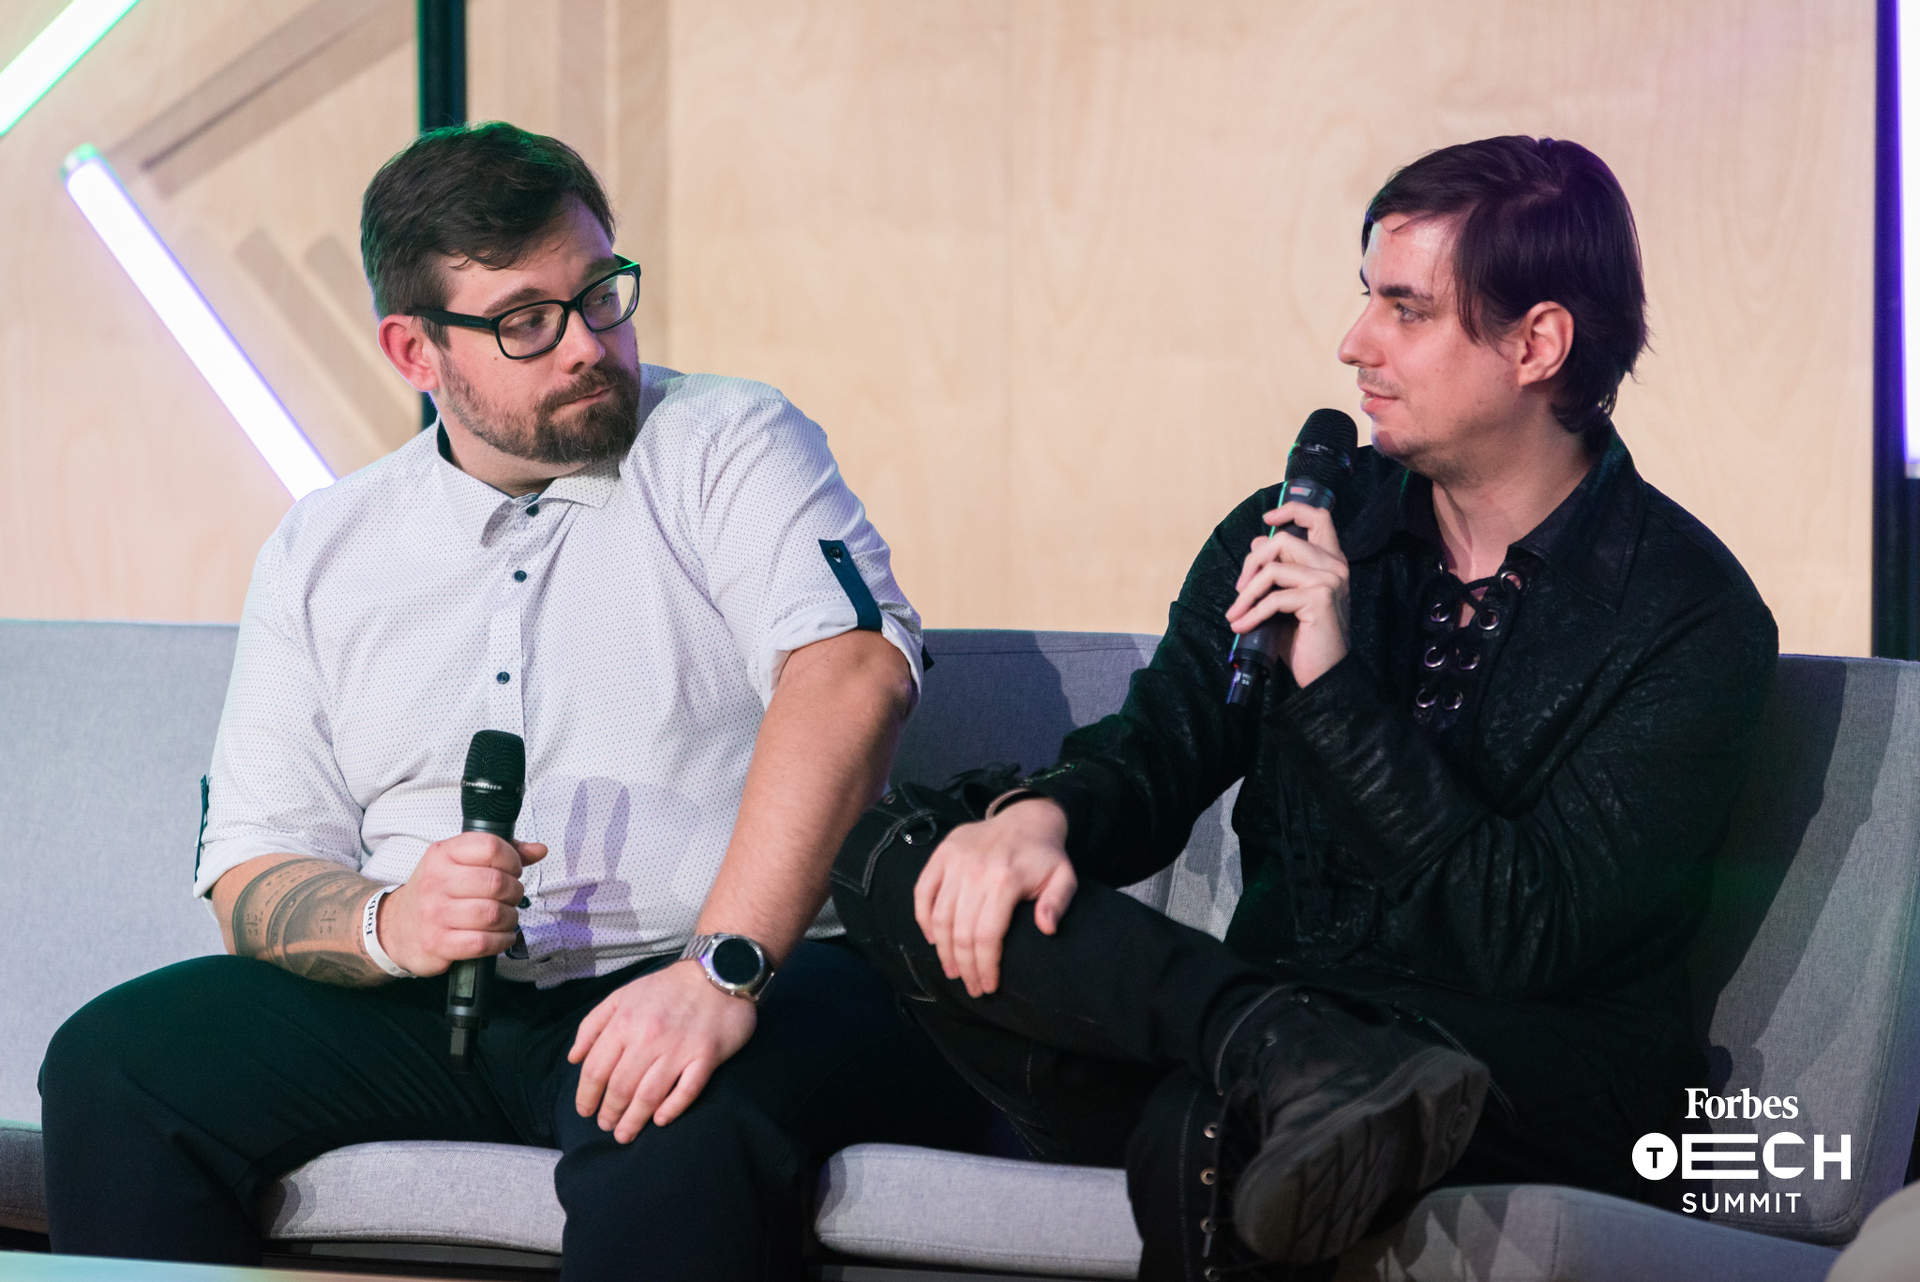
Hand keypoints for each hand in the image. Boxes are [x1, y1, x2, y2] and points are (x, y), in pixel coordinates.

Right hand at [378, 832, 547, 976]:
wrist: (396, 927)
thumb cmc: (436, 892)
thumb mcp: (459, 863)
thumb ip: (501, 854)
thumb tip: (539, 850)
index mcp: (443, 854)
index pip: (490, 846)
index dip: (512, 859)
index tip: (513, 870)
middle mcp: (436, 881)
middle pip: (497, 883)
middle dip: (515, 892)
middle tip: (511, 898)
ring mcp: (435, 913)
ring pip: (493, 914)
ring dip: (510, 919)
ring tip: (506, 918)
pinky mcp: (437, 943)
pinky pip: (482, 942)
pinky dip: (501, 941)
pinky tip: (500, 936)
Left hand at [568, 959, 757, 1141]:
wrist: (719, 970)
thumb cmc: (666, 987)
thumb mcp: (621, 995)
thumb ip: (592, 1025)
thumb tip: (574, 1059)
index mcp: (624, 1023)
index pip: (596, 1070)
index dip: (586, 1096)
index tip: (585, 1111)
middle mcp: (648, 1038)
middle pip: (621, 1087)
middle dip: (610, 1113)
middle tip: (606, 1126)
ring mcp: (679, 1049)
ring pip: (649, 1095)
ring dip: (634, 1120)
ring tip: (625, 1134)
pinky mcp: (706, 1056)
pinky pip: (687, 1091)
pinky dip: (672, 1109)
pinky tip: (661, 1120)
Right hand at [914, 797, 1075, 997]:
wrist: (1025, 817)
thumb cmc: (1045, 856)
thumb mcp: (1064, 877)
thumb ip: (1058, 903)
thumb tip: (1047, 928)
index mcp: (1005, 879)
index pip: (987, 936)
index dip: (985, 967)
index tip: (988, 986)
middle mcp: (976, 871)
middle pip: (961, 932)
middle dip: (964, 967)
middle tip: (970, 986)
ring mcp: (955, 861)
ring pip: (939, 917)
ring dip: (943, 950)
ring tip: (952, 970)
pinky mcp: (942, 854)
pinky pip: (922, 892)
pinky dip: (923, 919)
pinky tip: (933, 939)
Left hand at [1225, 499, 1350, 687]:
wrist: (1325, 673)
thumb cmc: (1305, 638)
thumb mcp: (1286, 598)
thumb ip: (1277, 570)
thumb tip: (1257, 542)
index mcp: (1331, 561)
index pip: (1319, 517)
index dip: (1292, 510)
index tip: (1267, 518)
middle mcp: (1335, 566)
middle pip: (1283, 540)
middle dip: (1252, 563)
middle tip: (1239, 590)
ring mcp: (1329, 580)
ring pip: (1273, 569)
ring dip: (1246, 594)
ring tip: (1235, 614)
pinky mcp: (1320, 598)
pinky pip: (1274, 598)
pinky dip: (1251, 613)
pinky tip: (1241, 627)